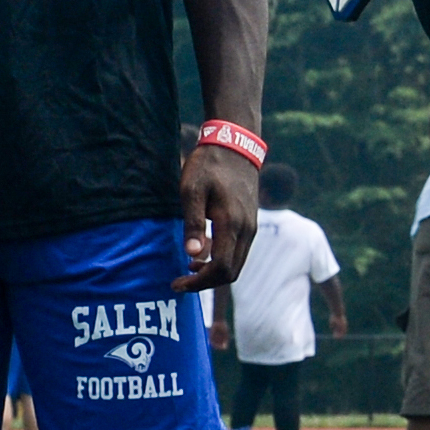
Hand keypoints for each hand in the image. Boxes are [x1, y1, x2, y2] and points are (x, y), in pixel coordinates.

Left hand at [175, 144, 259, 298]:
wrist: (235, 146)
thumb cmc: (208, 166)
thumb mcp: (192, 190)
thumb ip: (193, 223)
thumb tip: (192, 253)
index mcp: (232, 224)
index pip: (221, 267)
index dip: (199, 282)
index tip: (177, 283)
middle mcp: (247, 230)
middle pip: (231, 272)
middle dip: (206, 283)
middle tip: (181, 282)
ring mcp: (251, 227)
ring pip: (237, 264)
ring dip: (214, 272)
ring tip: (189, 267)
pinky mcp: (251, 223)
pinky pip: (239, 252)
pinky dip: (222, 261)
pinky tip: (203, 252)